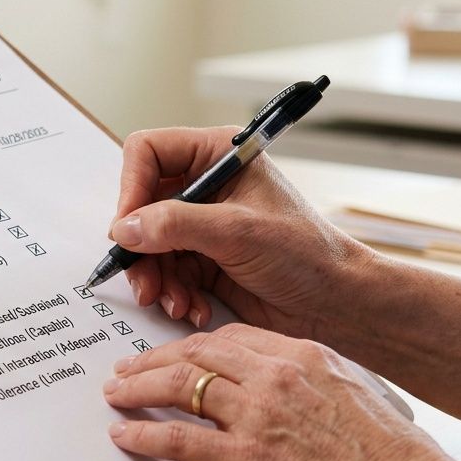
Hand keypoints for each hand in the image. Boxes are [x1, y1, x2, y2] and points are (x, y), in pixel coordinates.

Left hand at [103, 323, 460, 460]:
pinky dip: (142, 433)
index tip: (172, 351)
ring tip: (116, 394)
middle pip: (196, 352)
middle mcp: (274, 375)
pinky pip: (178, 437)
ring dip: (138, 388)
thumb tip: (291, 381)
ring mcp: (257, 415)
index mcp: (302, 354)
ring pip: (179, 385)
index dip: (191, 343)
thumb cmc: (393, 453)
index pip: (229, 336)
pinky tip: (124, 436)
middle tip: (128, 367)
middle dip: (153, 358)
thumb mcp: (355, 389)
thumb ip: (314, 378)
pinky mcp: (245, 459)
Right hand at [111, 127, 374, 339]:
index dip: (132, 188)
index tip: (128, 229)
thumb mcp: (237, 231)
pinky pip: (166, 272)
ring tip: (174, 302)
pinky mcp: (203, 259)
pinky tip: (193, 308)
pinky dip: (173, 293)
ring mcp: (203, 224)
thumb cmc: (307, 254)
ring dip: (156, 277)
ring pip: (149, 244)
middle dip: (142, 247)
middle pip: (142, 205)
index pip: (149, 153)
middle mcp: (207, 185)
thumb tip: (125, 228)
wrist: (335, 305)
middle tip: (145, 280)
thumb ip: (176, 224)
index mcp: (219, 155)